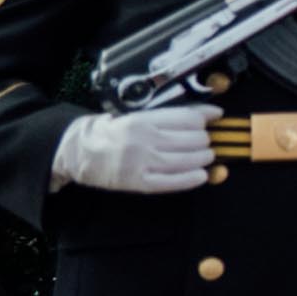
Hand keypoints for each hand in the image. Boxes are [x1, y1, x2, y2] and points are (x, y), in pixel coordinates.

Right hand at [51, 107, 214, 195]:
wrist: (82, 151)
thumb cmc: (116, 132)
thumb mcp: (140, 115)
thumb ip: (173, 115)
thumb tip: (212, 112)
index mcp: (143, 120)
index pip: (187, 119)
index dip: (206, 119)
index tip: (214, 119)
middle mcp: (142, 141)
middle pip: (190, 140)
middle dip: (205, 141)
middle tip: (206, 141)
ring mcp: (139, 163)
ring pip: (184, 161)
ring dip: (203, 159)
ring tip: (206, 156)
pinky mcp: (137, 183)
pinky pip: (170, 182)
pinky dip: (190, 179)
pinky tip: (202, 175)